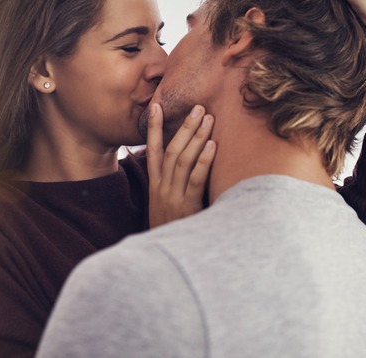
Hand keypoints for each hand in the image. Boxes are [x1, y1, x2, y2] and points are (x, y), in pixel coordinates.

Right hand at [146, 103, 215, 227]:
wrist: (166, 260)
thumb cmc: (172, 232)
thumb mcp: (165, 209)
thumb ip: (172, 189)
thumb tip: (184, 170)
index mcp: (155, 186)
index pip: (152, 151)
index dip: (153, 127)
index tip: (155, 106)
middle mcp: (162, 187)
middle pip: (172, 150)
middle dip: (184, 127)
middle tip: (198, 107)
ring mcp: (173, 196)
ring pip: (183, 160)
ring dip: (196, 137)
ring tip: (208, 118)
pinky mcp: (187, 206)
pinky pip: (196, 179)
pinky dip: (203, 160)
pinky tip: (212, 145)